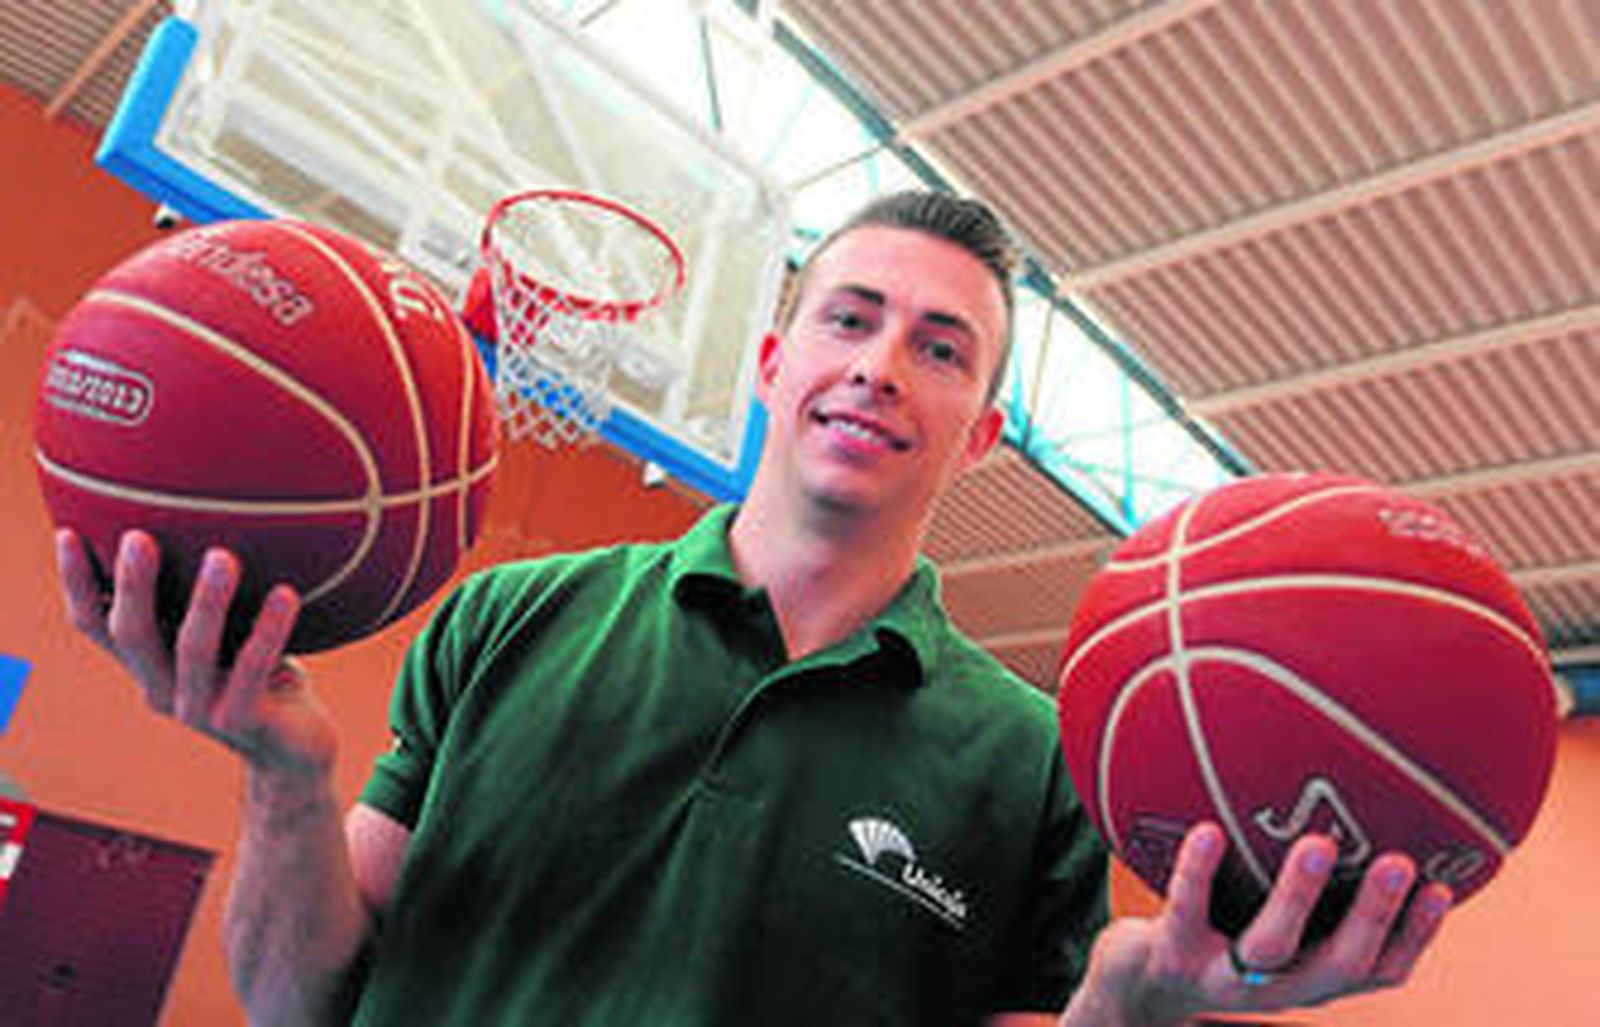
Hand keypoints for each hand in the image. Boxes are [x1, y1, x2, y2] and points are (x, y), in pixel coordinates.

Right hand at [56, 528, 337, 782]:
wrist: (294, 749)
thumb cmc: (257, 674)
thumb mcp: (224, 634)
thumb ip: (201, 596)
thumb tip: (200, 515)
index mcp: (147, 663)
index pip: (95, 624)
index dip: (77, 585)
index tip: (69, 534)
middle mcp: (161, 687)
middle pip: (132, 635)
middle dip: (132, 586)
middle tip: (138, 537)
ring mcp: (199, 708)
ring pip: (193, 651)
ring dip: (206, 602)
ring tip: (223, 556)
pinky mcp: (242, 720)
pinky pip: (254, 668)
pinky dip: (269, 629)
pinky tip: (286, 593)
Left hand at [1068, 823, 1452, 1025]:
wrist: (1135, 986)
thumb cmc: (1218, 935)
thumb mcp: (1268, 917)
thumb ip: (1313, 886)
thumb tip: (1358, 800)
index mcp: (1312, 979)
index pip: (1380, 970)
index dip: (1415, 935)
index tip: (1443, 885)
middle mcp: (1278, 989)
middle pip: (1339, 964)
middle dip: (1374, 915)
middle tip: (1401, 862)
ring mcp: (1224, 979)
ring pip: (1271, 946)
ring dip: (1297, 896)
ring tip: (1317, 843)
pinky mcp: (1173, 957)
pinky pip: (1187, 910)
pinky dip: (1197, 871)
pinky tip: (1206, 829)